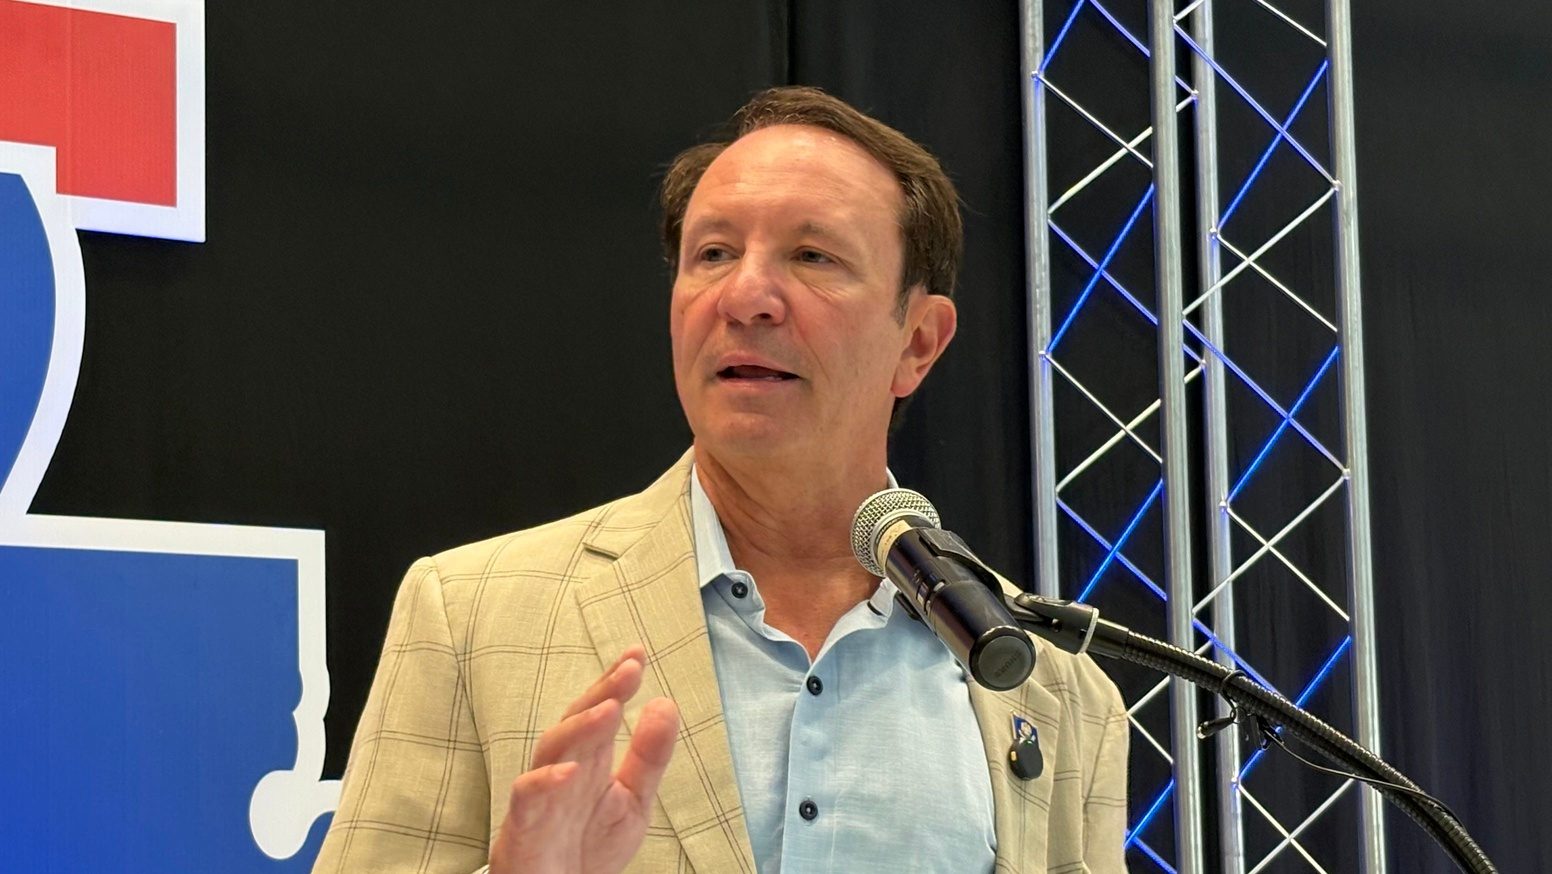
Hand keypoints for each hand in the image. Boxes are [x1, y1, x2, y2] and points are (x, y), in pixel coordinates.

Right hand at [489, 645, 679, 873]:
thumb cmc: (590, 847)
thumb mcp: (634, 799)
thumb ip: (650, 756)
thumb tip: (665, 704)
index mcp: (592, 759)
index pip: (601, 710)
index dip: (616, 681)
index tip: (637, 653)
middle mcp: (565, 768)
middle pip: (577, 719)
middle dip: (601, 692)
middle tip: (628, 670)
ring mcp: (543, 792)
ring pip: (553, 748)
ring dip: (580, 727)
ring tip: (609, 710)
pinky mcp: (524, 822)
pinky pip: (528, 795)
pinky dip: (546, 781)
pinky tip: (571, 771)